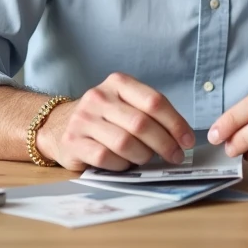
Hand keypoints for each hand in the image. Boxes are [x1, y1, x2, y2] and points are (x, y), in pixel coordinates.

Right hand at [40, 72, 194, 172]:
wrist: (59, 125)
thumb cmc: (103, 118)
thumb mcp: (125, 104)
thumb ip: (149, 114)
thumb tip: (181, 138)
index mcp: (118, 83)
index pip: (154, 102)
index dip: (176, 123)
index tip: (187, 141)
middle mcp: (99, 97)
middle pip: (142, 123)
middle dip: (165, 144)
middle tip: (175, 156)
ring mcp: (83, 119)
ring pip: (125, 143)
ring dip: (143, 156)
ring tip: (147, 159)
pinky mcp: (73, 142)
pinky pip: (106, 158)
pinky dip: (121, 165)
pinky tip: (125, 164)